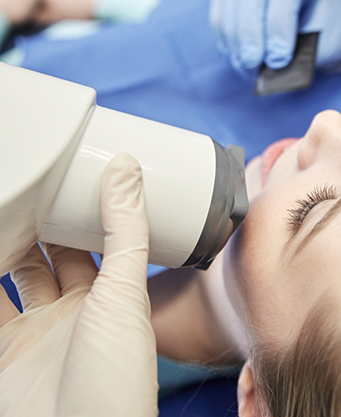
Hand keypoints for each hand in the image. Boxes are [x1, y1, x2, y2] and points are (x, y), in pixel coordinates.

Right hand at [0, 154, 157, 416]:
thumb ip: (125, 228)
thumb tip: (127, 165)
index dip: (89, 210)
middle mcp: (77, 310)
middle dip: (44, 224)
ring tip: (6, 207)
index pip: (99, 240)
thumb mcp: (125, 290)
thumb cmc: (115, 375)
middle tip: (32, 185)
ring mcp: (39, 332)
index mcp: (113, 294)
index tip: (78, 175)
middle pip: (56, 255)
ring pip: (20, 277)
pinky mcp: (7, 353)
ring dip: (10, 247)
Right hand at [210, 0, 340, 74]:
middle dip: (250, 30)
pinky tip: (241, 62)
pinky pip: (219, 16)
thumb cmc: (330, 31)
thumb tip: (270, 69)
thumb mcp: (329, 40)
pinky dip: (227, 42)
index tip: (280, 58)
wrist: (324, 26)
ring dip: (236, 40)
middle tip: (254, 63)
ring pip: (230, 1)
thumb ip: (303, 50)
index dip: (279, 23)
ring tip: (249, 70)